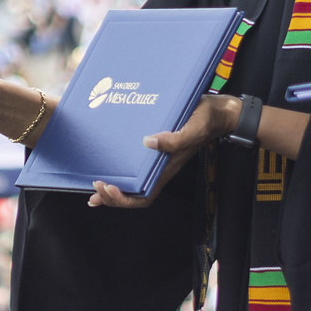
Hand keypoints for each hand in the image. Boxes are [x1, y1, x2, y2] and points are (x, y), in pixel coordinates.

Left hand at [90, 94, 238, 207]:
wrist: (216, 111)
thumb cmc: (207, 121)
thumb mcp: (193, 128)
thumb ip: (174, 140)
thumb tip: (148, 141)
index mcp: (166, 170)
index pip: (144, 197)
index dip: (125, 200)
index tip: (110, 188)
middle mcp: (158, 169)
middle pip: (133, 195)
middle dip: (111, 196)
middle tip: (95, 186)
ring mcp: (154, 160)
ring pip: (130, 182)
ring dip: (111, 187)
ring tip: (94, 186)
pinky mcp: (152, 147)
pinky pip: (132, 164)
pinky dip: (117, 168)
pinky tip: (105, 165)